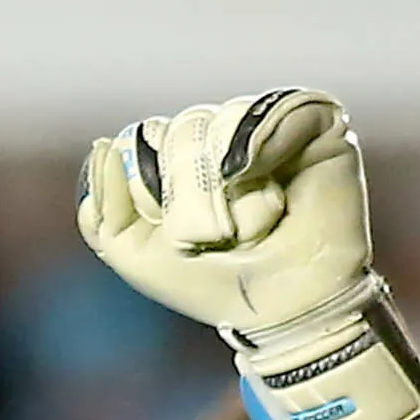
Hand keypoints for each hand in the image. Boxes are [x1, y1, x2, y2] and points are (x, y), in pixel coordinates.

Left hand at [76, 88, 375, 341]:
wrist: (283, 310)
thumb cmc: (215, 285)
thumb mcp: (135, 257)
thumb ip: (100, 210)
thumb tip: (104, 145)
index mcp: (185, 158)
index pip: (151, 137)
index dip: (155, 182)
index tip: (177, 233)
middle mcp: (226, 135)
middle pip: (185, 126)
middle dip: (193, 190)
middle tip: (220, 236)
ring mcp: (272, 125)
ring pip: (226, 120)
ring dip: (231, 186)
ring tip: (253, 227)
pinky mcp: (318, 122)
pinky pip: (278, 109)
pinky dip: (266, 149)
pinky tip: (275, 194)